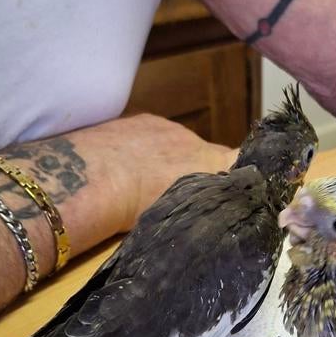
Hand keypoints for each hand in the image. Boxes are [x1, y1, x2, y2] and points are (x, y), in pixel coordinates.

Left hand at [107, 114, 235, 229]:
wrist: (96, 180)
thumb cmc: (140, 209)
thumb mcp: (179, 217)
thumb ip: (200, 206)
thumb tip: (206, 207)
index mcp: (211, 166)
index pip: (239, 161)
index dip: (237, 173)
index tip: (232, 186)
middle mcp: (196, 142)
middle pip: (207, 155)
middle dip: (198, 170)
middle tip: (181, 194)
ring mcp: (169, 128)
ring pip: (179, 144)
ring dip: (170, 158)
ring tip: (148, 179)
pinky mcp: (145, 119)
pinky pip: (155, 134)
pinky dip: (149, 146)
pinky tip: (130, 162)